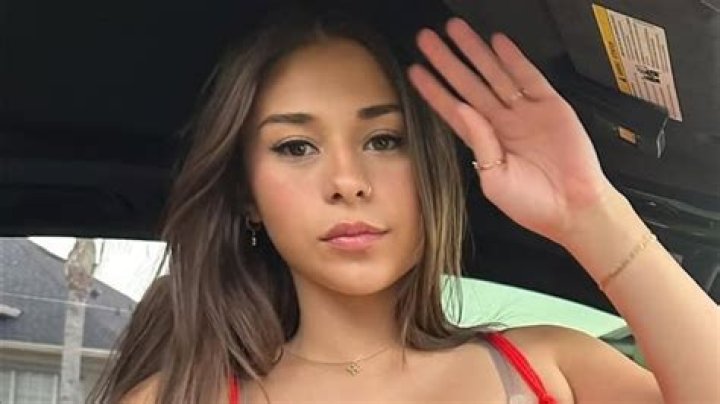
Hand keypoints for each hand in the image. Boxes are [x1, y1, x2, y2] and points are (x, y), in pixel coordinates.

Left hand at [408, 18, 614, 245]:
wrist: (573, 210)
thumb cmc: (533, 205)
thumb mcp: (495, 181)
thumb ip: (480, 144)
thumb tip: (463, 111)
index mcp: (485, 142)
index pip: (452, 109)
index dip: (434, 90)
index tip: (416, 72)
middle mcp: (501, 123)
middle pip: (468, 84)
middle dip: (447, 61)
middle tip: (427, 40)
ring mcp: (525, 112)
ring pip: (494, 74)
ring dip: (475, 52)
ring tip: (455, 31)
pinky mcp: (550, 106)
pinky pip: (528, 76)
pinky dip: (513, 58)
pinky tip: (497, 42)